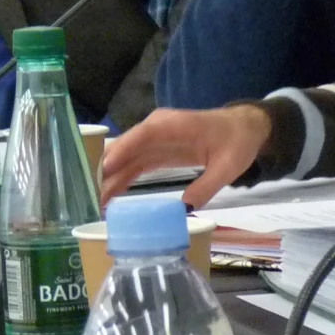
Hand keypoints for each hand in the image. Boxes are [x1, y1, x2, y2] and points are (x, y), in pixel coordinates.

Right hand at [101, 105, 270, 207]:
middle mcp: (157, 129)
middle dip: (107, 171)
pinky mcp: (155, 151)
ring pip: (125, 159)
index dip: (123, 150)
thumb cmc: (237, 142)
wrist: (243, 128)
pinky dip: (122, 180)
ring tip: (95, 204)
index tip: (105, 168)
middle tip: (90, 197)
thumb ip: (206, 186)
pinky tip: (109, 198)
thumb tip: (183, 209)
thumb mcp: (228, 166)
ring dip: (109, 179)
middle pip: (126, 148)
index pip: (143, 135)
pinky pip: (134, 166)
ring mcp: (153, 140)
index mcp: (175, 125)